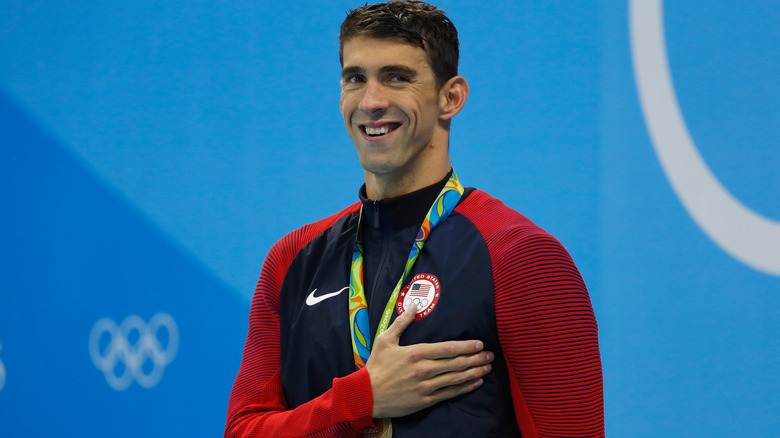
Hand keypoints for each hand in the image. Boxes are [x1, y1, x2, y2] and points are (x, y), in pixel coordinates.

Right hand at [365, 304, 493, 418]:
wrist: (366, 394)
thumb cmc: (376, 365)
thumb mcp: (385, 340)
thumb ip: (402, 322)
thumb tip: (414, 304)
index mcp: (416, 353)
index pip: (448, 348)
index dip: (466, 346)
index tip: (479, 343)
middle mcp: (424, 370)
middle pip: (457, 363)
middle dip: (476, 358)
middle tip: (490, 355)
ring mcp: (426, 386)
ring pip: (456, 378)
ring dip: (475, 372)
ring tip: (487, 367)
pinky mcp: (425, 400)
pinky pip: (450, 394)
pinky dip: (465, 388)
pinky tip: (475, 383)